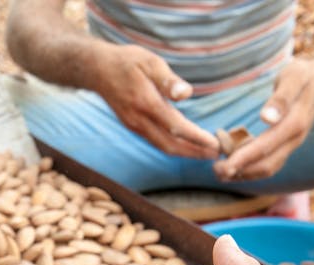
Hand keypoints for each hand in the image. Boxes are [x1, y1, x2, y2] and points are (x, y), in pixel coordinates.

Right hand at [93, 42, 219, 158]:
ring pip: (162, 146)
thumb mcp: (150, 62)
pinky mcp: (132, 126)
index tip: (213, 143)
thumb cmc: (127, 62)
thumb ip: (168, 81)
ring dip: (185, 152)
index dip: (196, 138)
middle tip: (216, 154)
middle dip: (193, 152)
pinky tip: (185, 145)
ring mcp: (134, 125)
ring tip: (205, 153)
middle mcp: (139, 120)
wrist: (97, 70)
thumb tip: (186, 94)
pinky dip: (173, 147)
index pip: (175, 126)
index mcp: (146, 103)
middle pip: (169, 145)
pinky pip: (155, 142)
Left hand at [214, 59, 313, 180]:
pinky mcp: (286, 145)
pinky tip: (232, 165)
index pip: (266, 147)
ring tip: (219, 172)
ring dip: (244, 174)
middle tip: (215, 170)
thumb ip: (281, 98)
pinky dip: (250, 168)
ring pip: (268, 168)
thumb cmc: (304, 76)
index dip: (244, 159)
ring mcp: (291, 145)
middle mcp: (294, 139)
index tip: (224, 165)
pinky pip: (269, 163)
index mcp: (295, 124)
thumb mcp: (293, 77)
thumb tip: (267, 118)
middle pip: (267, 165)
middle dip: (241, 171)